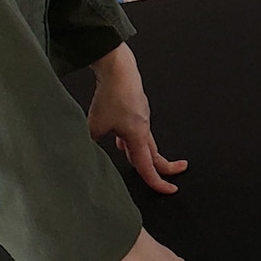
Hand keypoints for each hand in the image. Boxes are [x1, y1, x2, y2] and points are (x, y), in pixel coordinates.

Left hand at [88, 43, 186, 193]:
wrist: (119, 70)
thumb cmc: (111, 95)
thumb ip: (91, 143)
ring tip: (136, 161)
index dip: (158, 182)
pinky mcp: (136, 109)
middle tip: (175, 174)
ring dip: (142, 153)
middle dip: (165, 167)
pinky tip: (119, 137)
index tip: (170, 190)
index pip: (148, 167)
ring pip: (145, 142)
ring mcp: (142, 118)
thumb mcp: (94, 126)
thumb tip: (85, 154)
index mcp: (138, 137)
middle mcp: (144, 129)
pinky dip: (131, 139)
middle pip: (155, 154)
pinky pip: (137, 130)